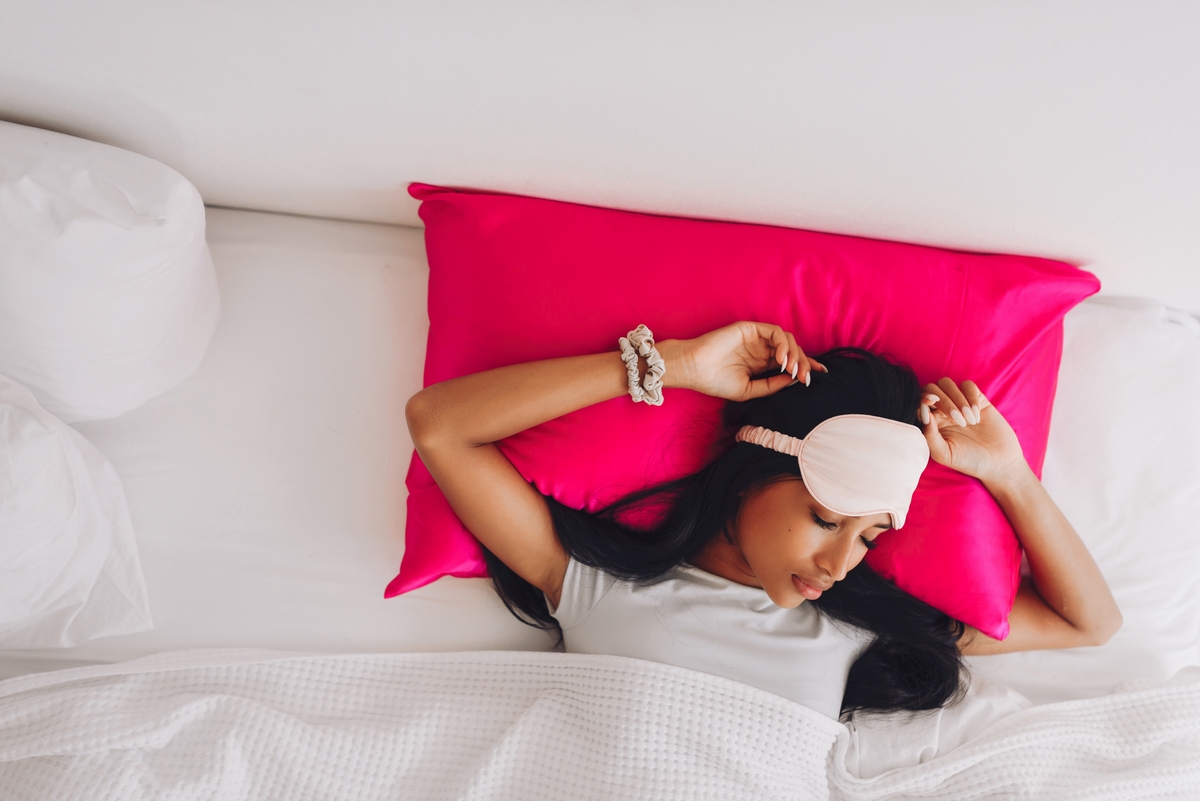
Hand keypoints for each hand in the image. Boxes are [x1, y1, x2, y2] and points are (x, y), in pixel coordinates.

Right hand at [661, 322, 825, 401]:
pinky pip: (775, 332)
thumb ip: (772, 385)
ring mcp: (757, 338)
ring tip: (792, 370)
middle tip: (805, 378)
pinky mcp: (750, 329)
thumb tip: (794, 379)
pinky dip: (783, 344)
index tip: (821, 375)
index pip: (790, 362)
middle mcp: (762, 349)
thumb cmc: (715, 382)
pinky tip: (782, 360)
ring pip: (788, 340)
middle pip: (793, 351)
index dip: (807, 366)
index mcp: (762, 364)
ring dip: (795, 354)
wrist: (694, 370)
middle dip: (804, 363)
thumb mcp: (749, 391)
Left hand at [920, 378, 1027, 485]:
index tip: (931, 402)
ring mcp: (958, 403)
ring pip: (947, 384)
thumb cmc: (967, 460)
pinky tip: (977, 415)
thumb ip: (929, 435)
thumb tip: (923, 412)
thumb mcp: (944, 453)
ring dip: (957, 400)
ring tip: (968, 421)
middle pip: (932, 388)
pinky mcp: (976, 399)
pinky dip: (970, 397)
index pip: (919, 402)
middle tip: (957, 420)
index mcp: (930, 422)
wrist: (997, 463)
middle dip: (943, 401)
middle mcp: (941, 410)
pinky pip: (967, 385)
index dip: (922, 399)